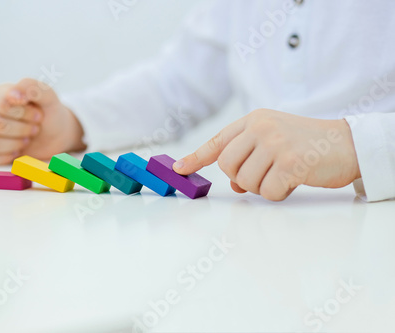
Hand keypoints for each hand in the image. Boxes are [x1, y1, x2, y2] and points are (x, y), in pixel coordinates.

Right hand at [0, 78, 85, 164]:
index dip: (22, 111)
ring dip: (17, 143)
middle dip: (24, 128)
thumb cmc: (50, 114)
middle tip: (37, 126)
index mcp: (0, 95)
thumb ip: (34, 88)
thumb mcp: (49, 98)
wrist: (56, 135)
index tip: (38, 113)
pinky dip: (7, 156)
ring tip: (28, 138)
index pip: (1, 103)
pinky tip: (19, 151)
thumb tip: (17, 90)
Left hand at [173, 109, 360, 200]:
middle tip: (265, 175)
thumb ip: (250, 158)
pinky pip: (267, 192)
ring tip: (284, 175)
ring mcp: (274, 143)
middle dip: (241, 178)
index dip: (196, 157)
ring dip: (262, 187)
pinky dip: (278, 193)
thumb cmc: (308, 145)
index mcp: (254, 120)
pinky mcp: (289, 162)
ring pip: (245, 181)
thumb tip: (235, 184)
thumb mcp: (274, 143)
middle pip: (226, 166)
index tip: (179, 168)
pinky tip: (294, 181)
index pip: (218, 140)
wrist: (348, 143)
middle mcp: (260, 127)